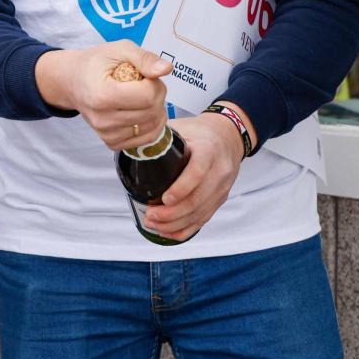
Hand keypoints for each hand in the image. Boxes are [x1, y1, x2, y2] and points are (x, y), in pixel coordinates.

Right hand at [35, 42, 171, 149]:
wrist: (73, 82)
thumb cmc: (96, 64)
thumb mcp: (119, 50)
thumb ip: (144, 58)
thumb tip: (166, 69)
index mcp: (102, 95)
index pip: (147, 96)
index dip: (154, 82)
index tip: (144, 75)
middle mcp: (102, 119)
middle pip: (152, 111)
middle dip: (157, 94)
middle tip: (144, 83)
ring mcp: (106, 133)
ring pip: (153, 126)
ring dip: (156, 108)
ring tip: (140, 95)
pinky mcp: (112, 142)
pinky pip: (147, 138)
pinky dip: (151, 123)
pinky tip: (141, 110)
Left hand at [142, 111, 247, 241]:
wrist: (227, 138)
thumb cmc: (201, 133)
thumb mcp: (183, 127)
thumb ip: (160, 135)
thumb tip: (131, 141)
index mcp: (209, 151)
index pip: (198, 172)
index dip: (181, 188)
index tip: (164, 199)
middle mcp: (219, 171)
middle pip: (198, 199)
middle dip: (172, 213)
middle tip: (150, 215)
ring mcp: (221, 188)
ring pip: (200, 213)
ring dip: (175, 224)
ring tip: (153, 223)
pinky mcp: (219, 200)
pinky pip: (204, 220)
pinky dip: (185, 230)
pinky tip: (168, 231)